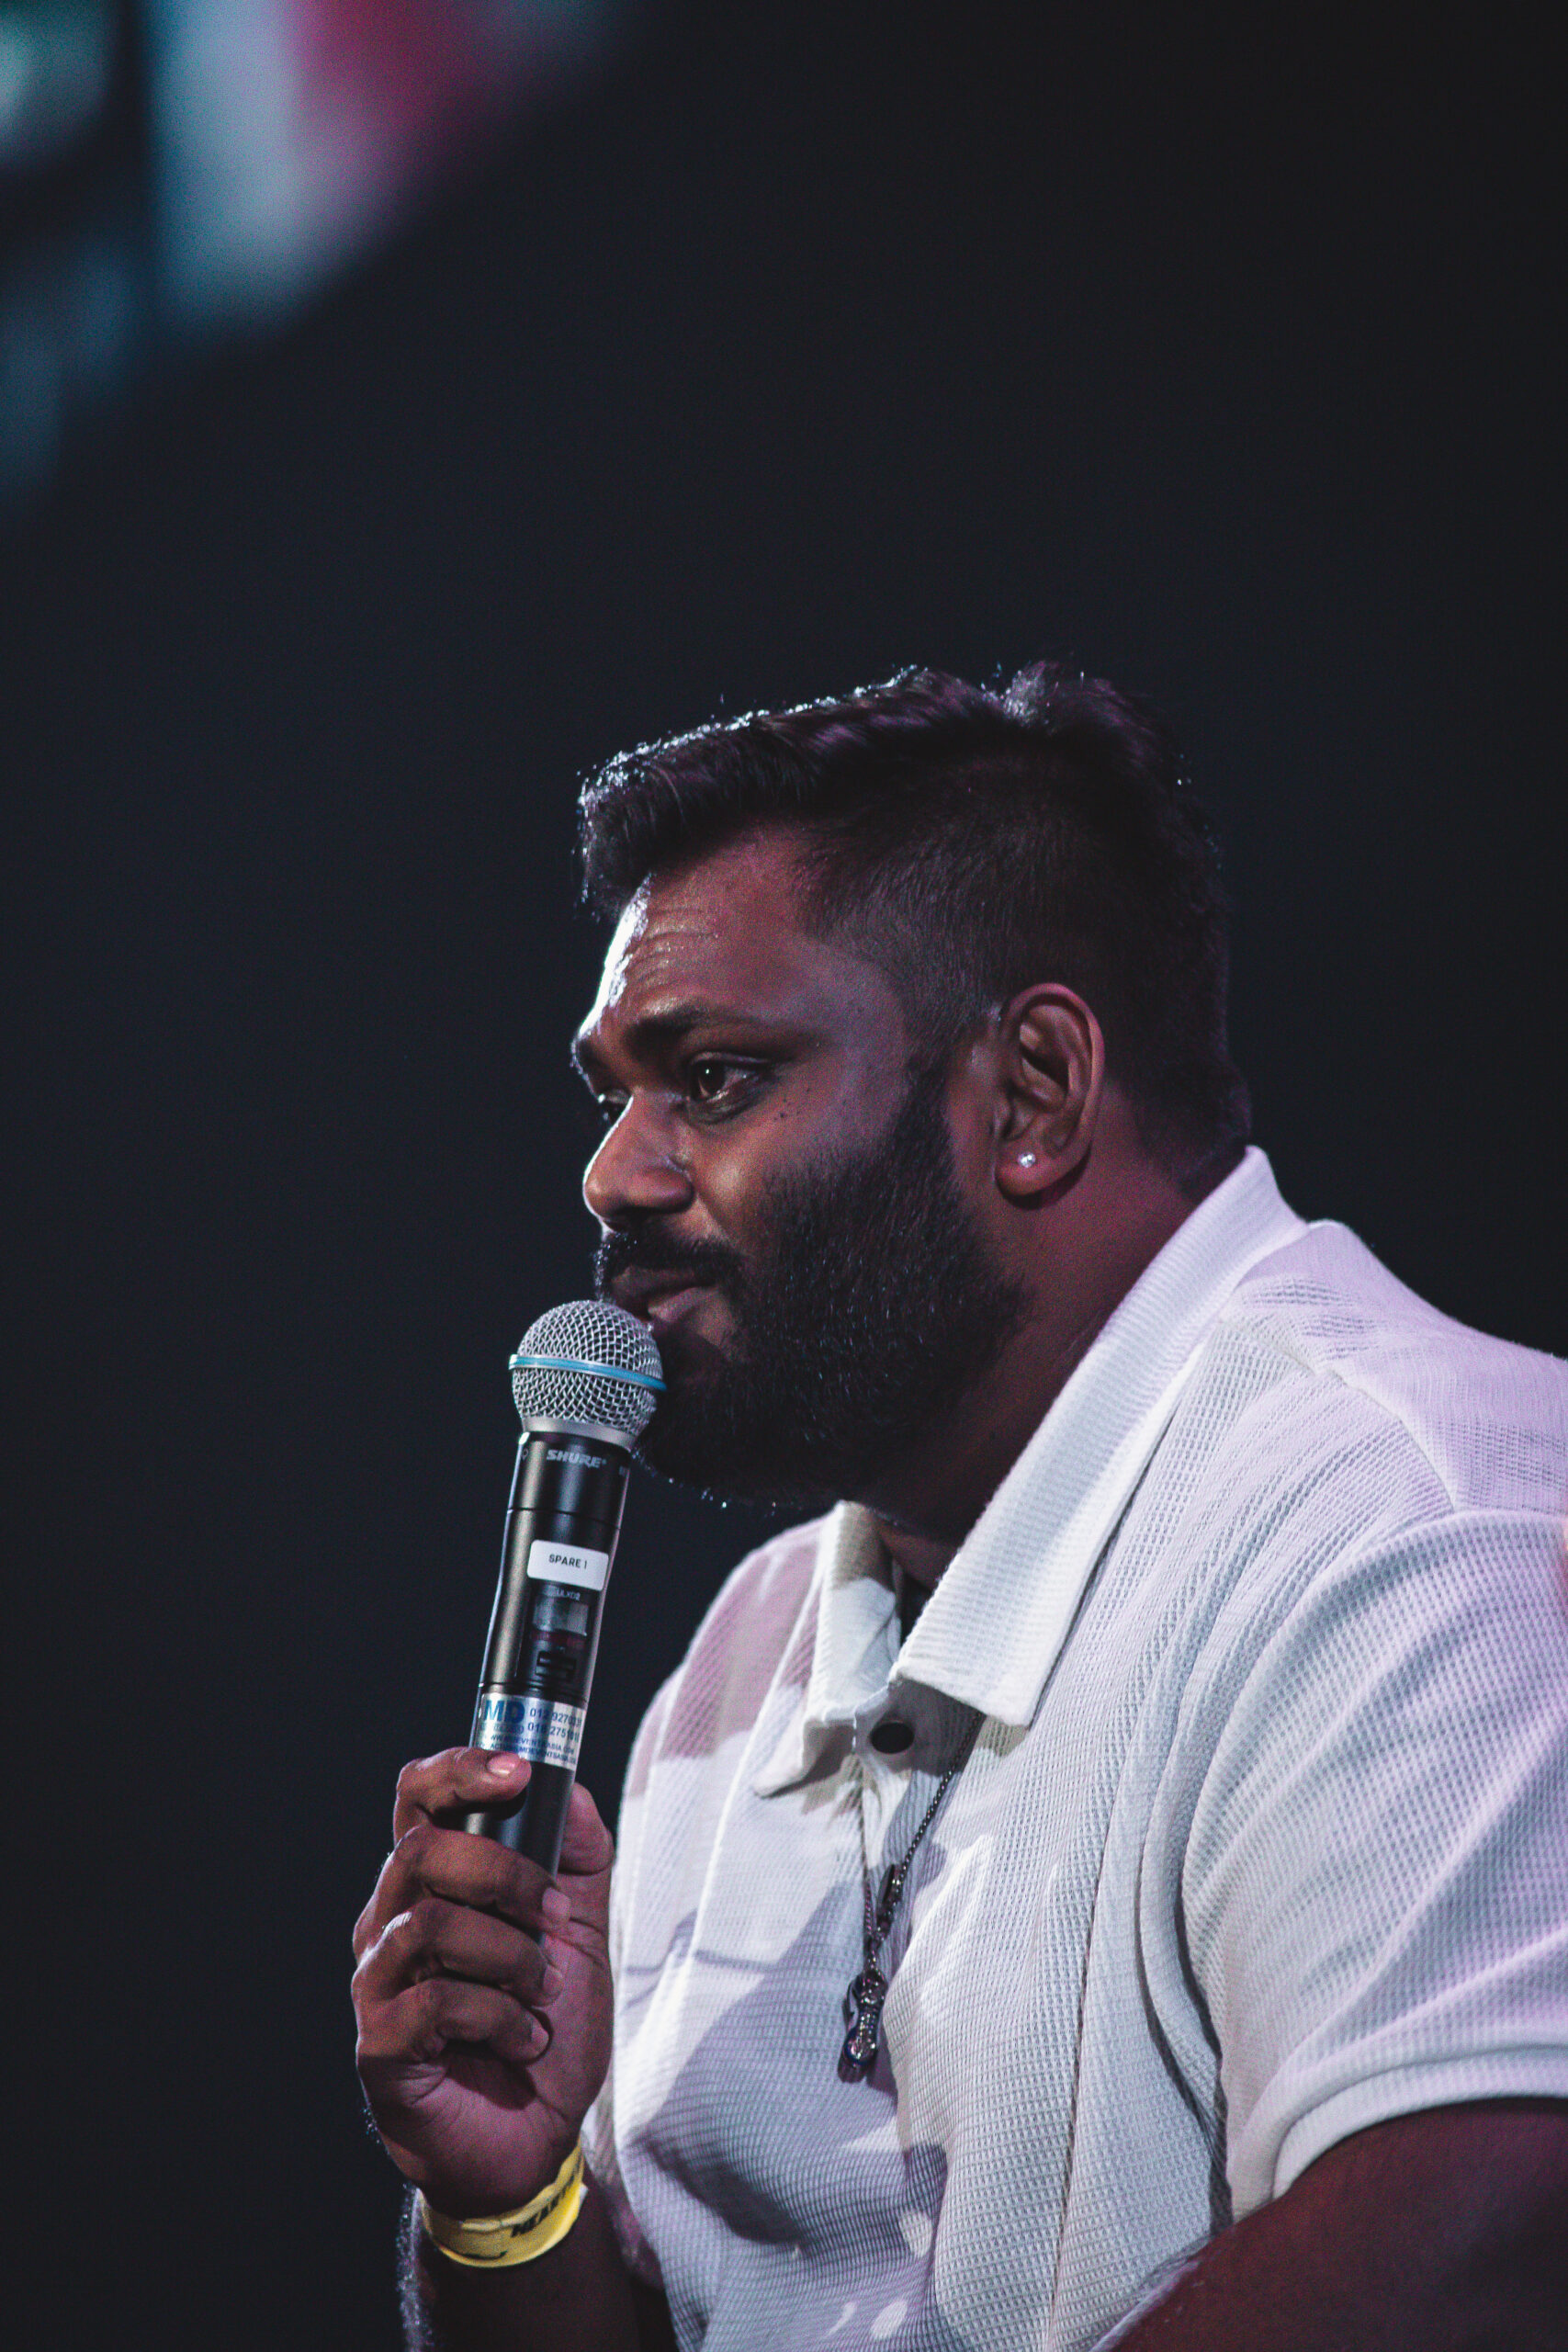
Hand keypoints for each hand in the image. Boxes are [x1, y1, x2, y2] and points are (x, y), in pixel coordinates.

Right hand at [353, 1749, 614, 2218]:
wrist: (533, 2140)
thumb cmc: (543, 2028)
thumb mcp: (582, 1932)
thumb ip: (578, 1858)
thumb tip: (572, 1790)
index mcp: (434, 1885)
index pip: (418, 1799)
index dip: (459, 1772)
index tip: (519, 1773)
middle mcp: (393, 1922)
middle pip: (421, 1850)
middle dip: (504, 1874)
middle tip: (554, 1917)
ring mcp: (379, 1983)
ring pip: (431, 1924)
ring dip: (510, 1955)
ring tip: (543, 1992)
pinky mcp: (380, 2044)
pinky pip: (432, 2001)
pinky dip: (497, 2016)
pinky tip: (523, 2039)